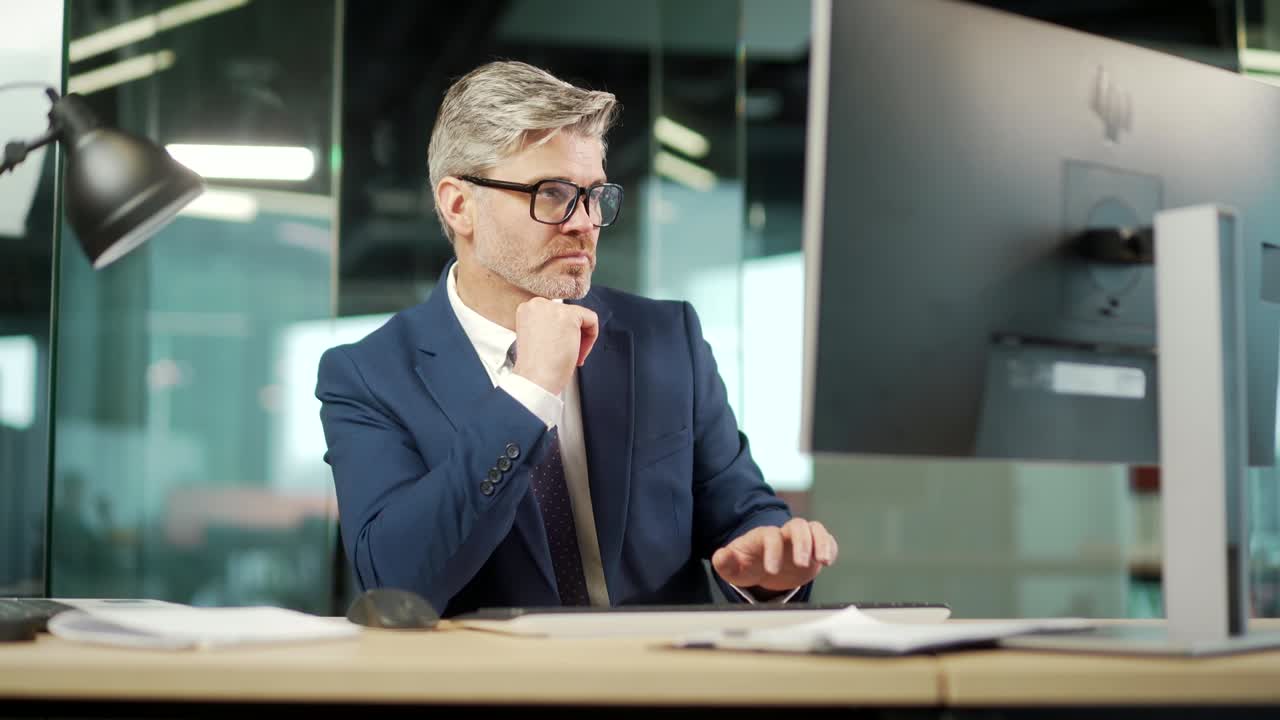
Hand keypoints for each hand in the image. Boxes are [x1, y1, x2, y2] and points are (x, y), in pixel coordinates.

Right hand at [512, 298, 599, 395]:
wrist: (534, 380)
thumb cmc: (535, 368)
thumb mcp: (538, 338)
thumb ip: (549, 326)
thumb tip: (567, 325)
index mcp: (527, 309)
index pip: (556, 314)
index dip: (561, 335)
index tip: (558, 349)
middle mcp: (537, 304)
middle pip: (569, 314)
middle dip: (572, 337)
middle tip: (565, 355)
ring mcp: (552, 308)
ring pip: (581, 317)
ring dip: (580, 339)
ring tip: (571, 356)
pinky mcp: (568, 315)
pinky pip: (592, 319)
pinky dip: (591, 338)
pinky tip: (578, 353)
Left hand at [711, 518, 837, 592]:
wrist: (763, 568)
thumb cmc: (748, 565)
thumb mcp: (733, 567)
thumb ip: (725, 561)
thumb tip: (719, 556)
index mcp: (763, 537)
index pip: (770, 535)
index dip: (772, 550)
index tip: (771, 571)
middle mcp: (784, 534)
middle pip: (797, 525)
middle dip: (802, 543)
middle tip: (801, 564)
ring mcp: (801, 539)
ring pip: (815, 528)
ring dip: (821, 542)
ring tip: (823, 561)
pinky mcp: (814, 548)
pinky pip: (827, 539)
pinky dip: (830, 547)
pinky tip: (828, 561)